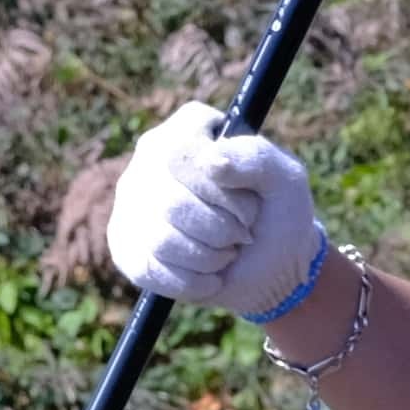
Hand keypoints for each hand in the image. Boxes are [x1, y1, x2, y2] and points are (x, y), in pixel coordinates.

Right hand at [104, 103, 326, 322]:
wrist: (273, 264)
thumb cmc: (276, 211)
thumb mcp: (285, 178)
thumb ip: (256, 158)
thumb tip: (210, 163)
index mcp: (189, 127)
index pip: (183, 155)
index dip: (223, 192)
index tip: (252, 204)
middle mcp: (151, 156)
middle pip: (172, 202)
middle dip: (222, 228)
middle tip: (243, 232)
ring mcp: (132, 201)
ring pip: (162, 240)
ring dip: (209, 256)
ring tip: (226, 250)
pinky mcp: (125, 244)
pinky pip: (150, 271)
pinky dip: (193, 282)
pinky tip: (210, 275)